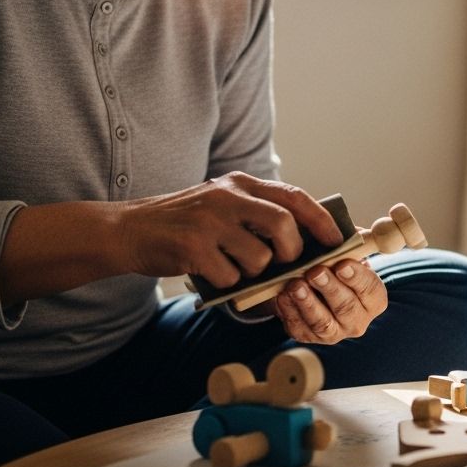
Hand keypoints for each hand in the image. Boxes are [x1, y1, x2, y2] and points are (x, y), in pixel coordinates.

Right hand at [112, 171, 343, 288]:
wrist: (129, 230)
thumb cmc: (185, 223)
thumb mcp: (223, 203)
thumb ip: (258, 213)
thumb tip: (307, 239)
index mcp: (242, 183)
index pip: (294, 197)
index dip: (320, 220)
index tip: (336, 240)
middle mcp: (228, 196)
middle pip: (284, 226)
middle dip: (290, 253)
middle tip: (281, 263)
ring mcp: (210, 221)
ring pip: (258, 259)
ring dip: (251, 273)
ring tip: (230, 264)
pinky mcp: (193, 247)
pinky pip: (230, 278)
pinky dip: (226, 283)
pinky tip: (209, 271)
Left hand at [272, 257, 388, 343]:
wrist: (318, 288)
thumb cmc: (337, 266)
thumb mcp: (349, 254)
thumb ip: (351, 247)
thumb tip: (346, 235)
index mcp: (374, 299)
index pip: (370, 289)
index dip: (356, 277)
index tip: (342, 265)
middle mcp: (358, 320)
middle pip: (346, 307)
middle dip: (329, 288)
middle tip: (315, 272)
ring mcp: (334, 333)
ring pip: (322, 323)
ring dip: (308, 303)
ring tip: (296, 286)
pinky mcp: (309, 337)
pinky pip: (299, 328)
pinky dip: (289, 311)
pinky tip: (282, 296)